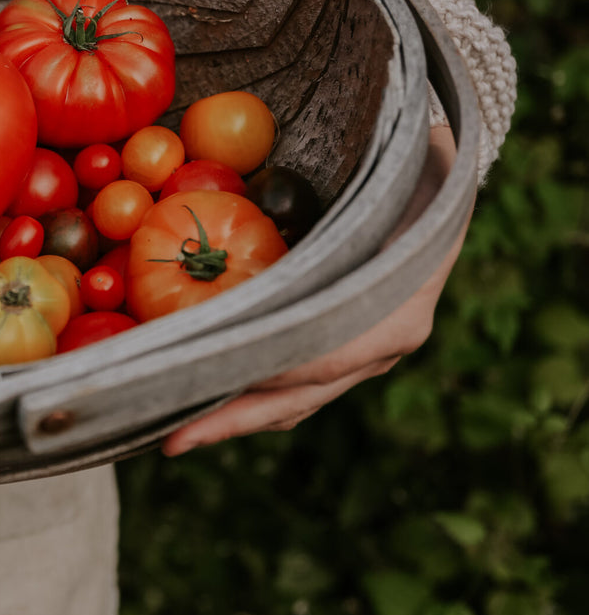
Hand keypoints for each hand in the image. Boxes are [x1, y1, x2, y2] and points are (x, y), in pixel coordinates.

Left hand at [161, 124, 466, 456]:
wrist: (442, 187)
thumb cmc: (411, 175)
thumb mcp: (392, 180)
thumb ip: (346, 200)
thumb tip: (264, 197)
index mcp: (397, 314)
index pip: (327, 360)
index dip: (272, 375)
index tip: (216, 381)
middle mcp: (382, 346)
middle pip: (299, 397)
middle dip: (232, 420)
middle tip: (171, 439)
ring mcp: (365, 358)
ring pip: (292, 401)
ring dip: (230, 418)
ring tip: (171, 433)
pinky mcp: (343, 354)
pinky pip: (290, 386)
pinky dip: (245, 395)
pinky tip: (197, 397)